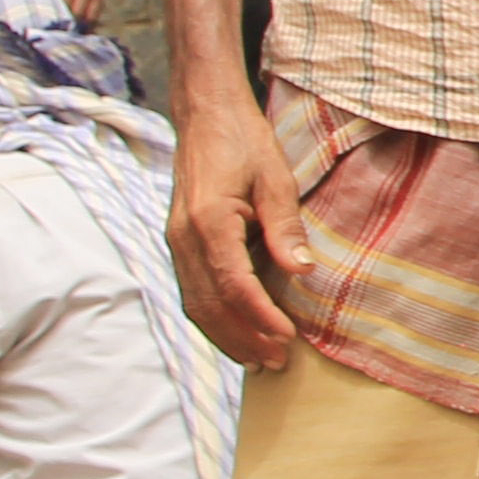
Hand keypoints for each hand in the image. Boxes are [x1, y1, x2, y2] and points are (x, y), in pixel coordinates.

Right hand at [165, 86, 316, 371]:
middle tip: (278, 363)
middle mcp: (184, 238)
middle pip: (209, 306)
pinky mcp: (179, 244)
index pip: (234, 285)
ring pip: (195, 305)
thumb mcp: (275, 177)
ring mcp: (176, 243)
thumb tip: (302, 271)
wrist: (205, 115)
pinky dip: (214, 319)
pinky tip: (238, 333)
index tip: (288, 339)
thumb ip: (285, 227)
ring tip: (260, 360)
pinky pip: (192, 292)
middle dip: (244, 339)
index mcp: (208, 222)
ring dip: (226, 337)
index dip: (261, 317)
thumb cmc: (243, 140)